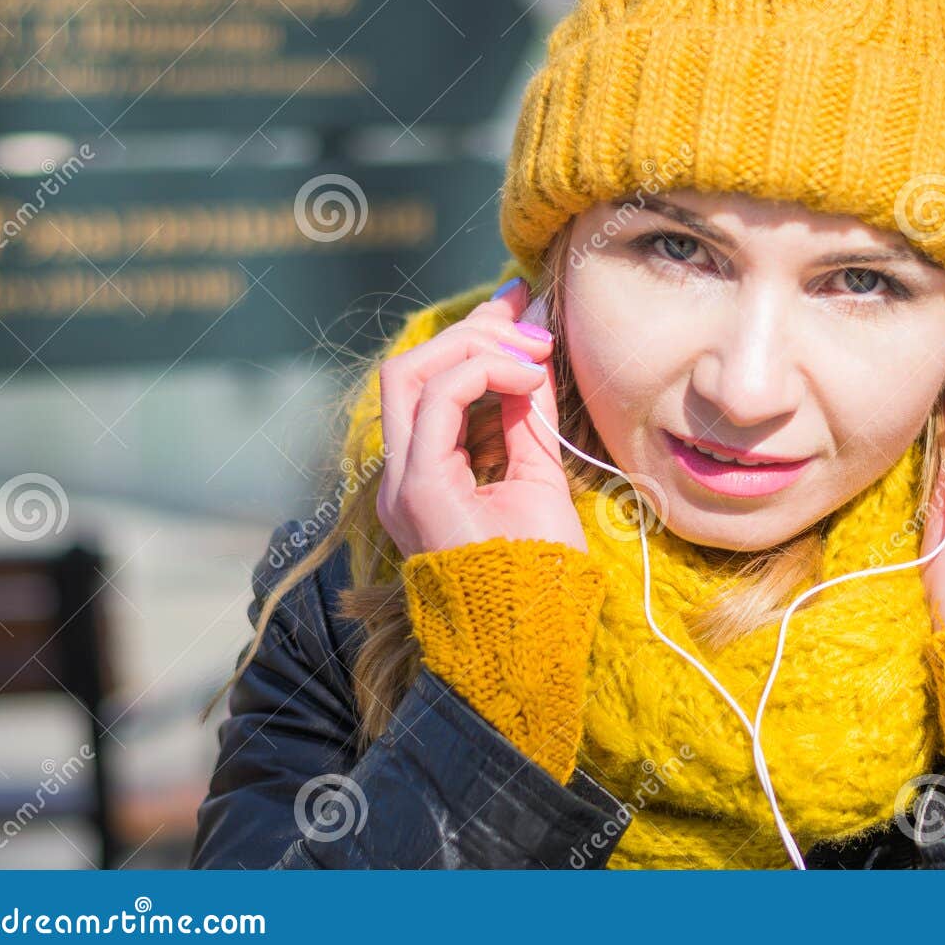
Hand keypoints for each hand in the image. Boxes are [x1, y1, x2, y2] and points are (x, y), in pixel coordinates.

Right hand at [375, 278, 585, 557]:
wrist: (532, 639)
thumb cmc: (540, 572)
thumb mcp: (539, 476)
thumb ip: (529, 420)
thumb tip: (535, 354)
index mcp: (427, 473)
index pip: (430, 382)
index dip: (475, 336)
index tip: (523, 305)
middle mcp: (403, 474)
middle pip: (411, 367)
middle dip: (474, 331)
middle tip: (532, 319)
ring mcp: (404, 482)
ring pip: (410, 374)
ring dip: (478, 347)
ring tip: (535, 352)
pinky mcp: (419, 489)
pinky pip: (436, 401)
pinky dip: (483, 374)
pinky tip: (528, 379)